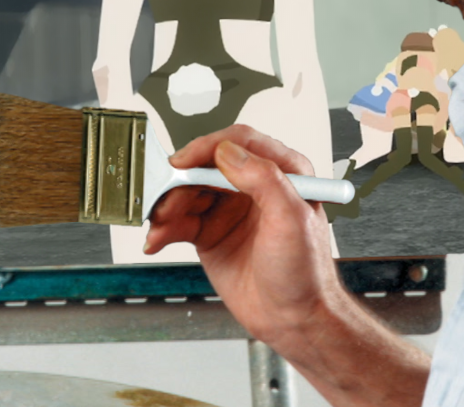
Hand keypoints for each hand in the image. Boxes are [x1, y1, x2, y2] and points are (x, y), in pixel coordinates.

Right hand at [145, 124, 345, 351]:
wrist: (294, 321)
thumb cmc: (306, 273)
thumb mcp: (291, 221)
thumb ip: (264, 180)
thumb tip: (228, 152)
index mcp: (282, 172)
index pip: (239, 143)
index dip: (207, 148)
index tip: (184, 162)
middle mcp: (253, 185)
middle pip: (206, 166)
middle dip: (180, 181)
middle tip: (162, 198)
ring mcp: (230, 208)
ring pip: (188, 191)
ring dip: (168, 206)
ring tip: (159, 226)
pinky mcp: (211, 232)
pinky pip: (181, 220)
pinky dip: (165, 227)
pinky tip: (157, 239)